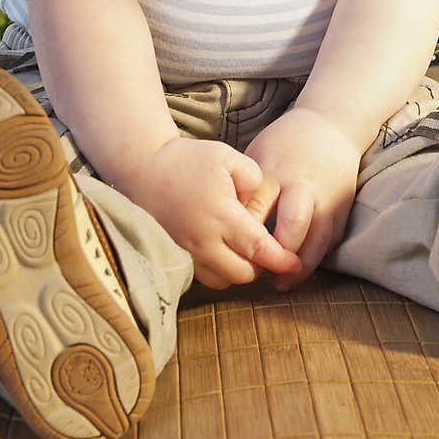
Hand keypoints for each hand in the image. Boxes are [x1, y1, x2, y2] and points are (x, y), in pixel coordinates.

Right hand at [140, 136, 302, 288]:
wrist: (143, 167)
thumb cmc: (188, 159)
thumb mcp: (228, 157)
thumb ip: (254, 179)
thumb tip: (261, 207)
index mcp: (221, 216)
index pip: (258, 249)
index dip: (281, 260)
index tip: (295, 264)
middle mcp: (202, 240)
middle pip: (242, 273)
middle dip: (260, 266)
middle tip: (267, 248)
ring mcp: (185, 252)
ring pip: (221, 281)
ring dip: (237, 270)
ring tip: (243, 249)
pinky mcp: (174, 255)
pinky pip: (202, 277)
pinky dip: (217, 270)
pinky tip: (222, 249)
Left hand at [243, 107, 360, 289]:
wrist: (333, 126)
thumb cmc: (287, 142)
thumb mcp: (260, 152)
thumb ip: (247, 185)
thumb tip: (224, 219)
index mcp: (276, 169)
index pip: (257, 207)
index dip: (244, 233)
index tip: (230, 251)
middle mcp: (303, 185)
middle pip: (292, 223)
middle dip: (277, 251)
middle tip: (258, 270)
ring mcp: (327, 198)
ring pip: (317, 239)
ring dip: (299, 266)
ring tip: (280, 283)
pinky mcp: (342, 208)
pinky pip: (330, 241)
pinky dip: (315, 259)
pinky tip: (299, 273)